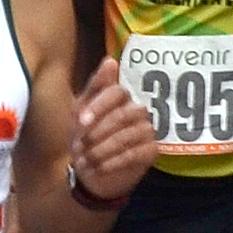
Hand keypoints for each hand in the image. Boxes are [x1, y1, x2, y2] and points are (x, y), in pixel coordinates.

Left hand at [68, 56, 155, 203]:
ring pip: (128, 136)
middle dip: (98, 132)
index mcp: (122, 97)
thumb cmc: (85, 136)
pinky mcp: (152, 151)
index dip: (99, 106)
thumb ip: (95, 87)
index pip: (117, 92)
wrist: (91, 172)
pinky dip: (114, 162)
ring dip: (103, 149)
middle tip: (80, 145)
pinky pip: (135, 154)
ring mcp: (147, 131)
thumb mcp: (80, 111)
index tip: (80, 121)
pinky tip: (100, 167)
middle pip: (123, 115)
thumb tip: (110, 60)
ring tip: (86, 160)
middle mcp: (138, 111)